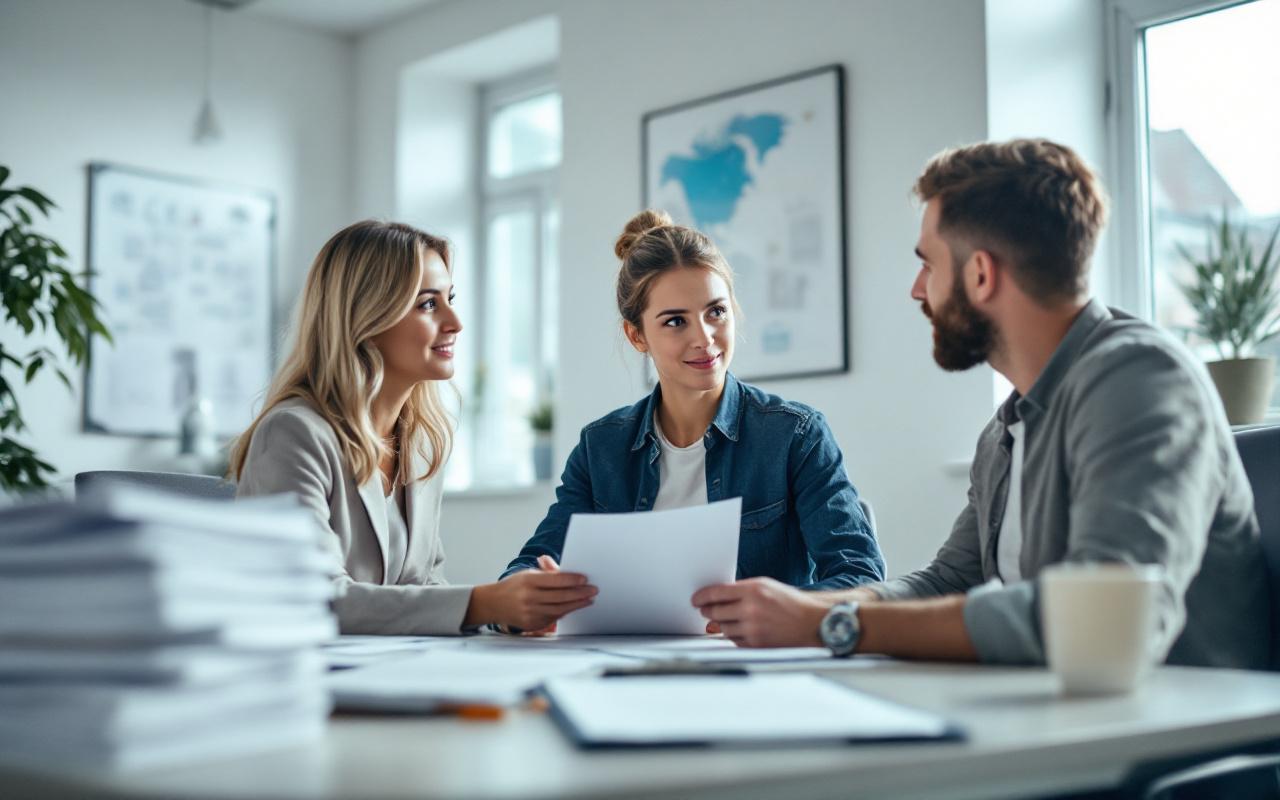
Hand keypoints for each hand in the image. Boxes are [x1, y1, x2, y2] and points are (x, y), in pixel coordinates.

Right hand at [471, 561, 595, 631]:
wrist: (493, 603)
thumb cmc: (514, 586)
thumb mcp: (528, 574)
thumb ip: (548, 573)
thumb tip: (568, 572)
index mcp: (528, 581)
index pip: (556, 580)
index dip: (572, 580)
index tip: (585, 579)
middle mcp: (529, 597)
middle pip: (560, 596)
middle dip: (580, 593)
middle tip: (593, 590)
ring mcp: (530, 612)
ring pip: (559, 609)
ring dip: (576, 604)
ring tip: (588, 600)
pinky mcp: (531, 624)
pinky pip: (553, 618)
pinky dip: (565, 612)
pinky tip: (573, 607)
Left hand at [691, 577, 829, 647]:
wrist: (811, 622)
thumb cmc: (789, 602)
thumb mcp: (766, 586)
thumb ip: (740, 591)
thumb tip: (717, 599)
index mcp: (754, 590)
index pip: (717, 593)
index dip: (702, 596)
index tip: (695, 599)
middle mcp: (751, 609)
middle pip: (715, 611)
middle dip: (708, 611)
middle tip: (704, 610)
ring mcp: (753, 628)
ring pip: (723, 627)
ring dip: (721, 624)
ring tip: (727, 619)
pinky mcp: (756, 644)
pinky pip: (734, 640)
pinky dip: (734, 635)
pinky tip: (741, 629)